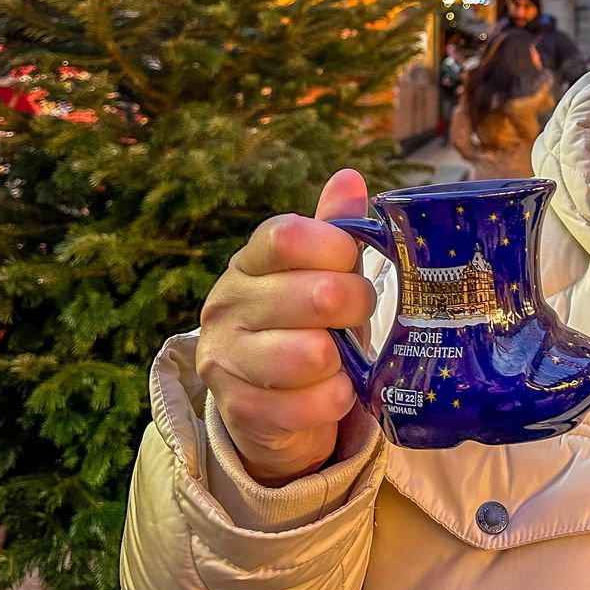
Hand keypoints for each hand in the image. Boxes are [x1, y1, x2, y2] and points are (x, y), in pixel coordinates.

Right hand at [196, 170, 377, 484]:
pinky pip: (313, 403)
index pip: (286, 235)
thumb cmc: (305, 325)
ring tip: (344, 359)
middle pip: (315, 294)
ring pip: (312, 353)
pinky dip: (335, 400)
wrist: (271, 408)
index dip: (335, 248)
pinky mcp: (241, 411)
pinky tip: (333, 392)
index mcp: (249, 262)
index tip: (355, 263)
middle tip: (362, 315)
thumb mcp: (321, 274)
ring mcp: (227, 359)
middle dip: (357, 306)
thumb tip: (349, 178)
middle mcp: (228, 305)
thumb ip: (335, 230)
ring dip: (345, 360)